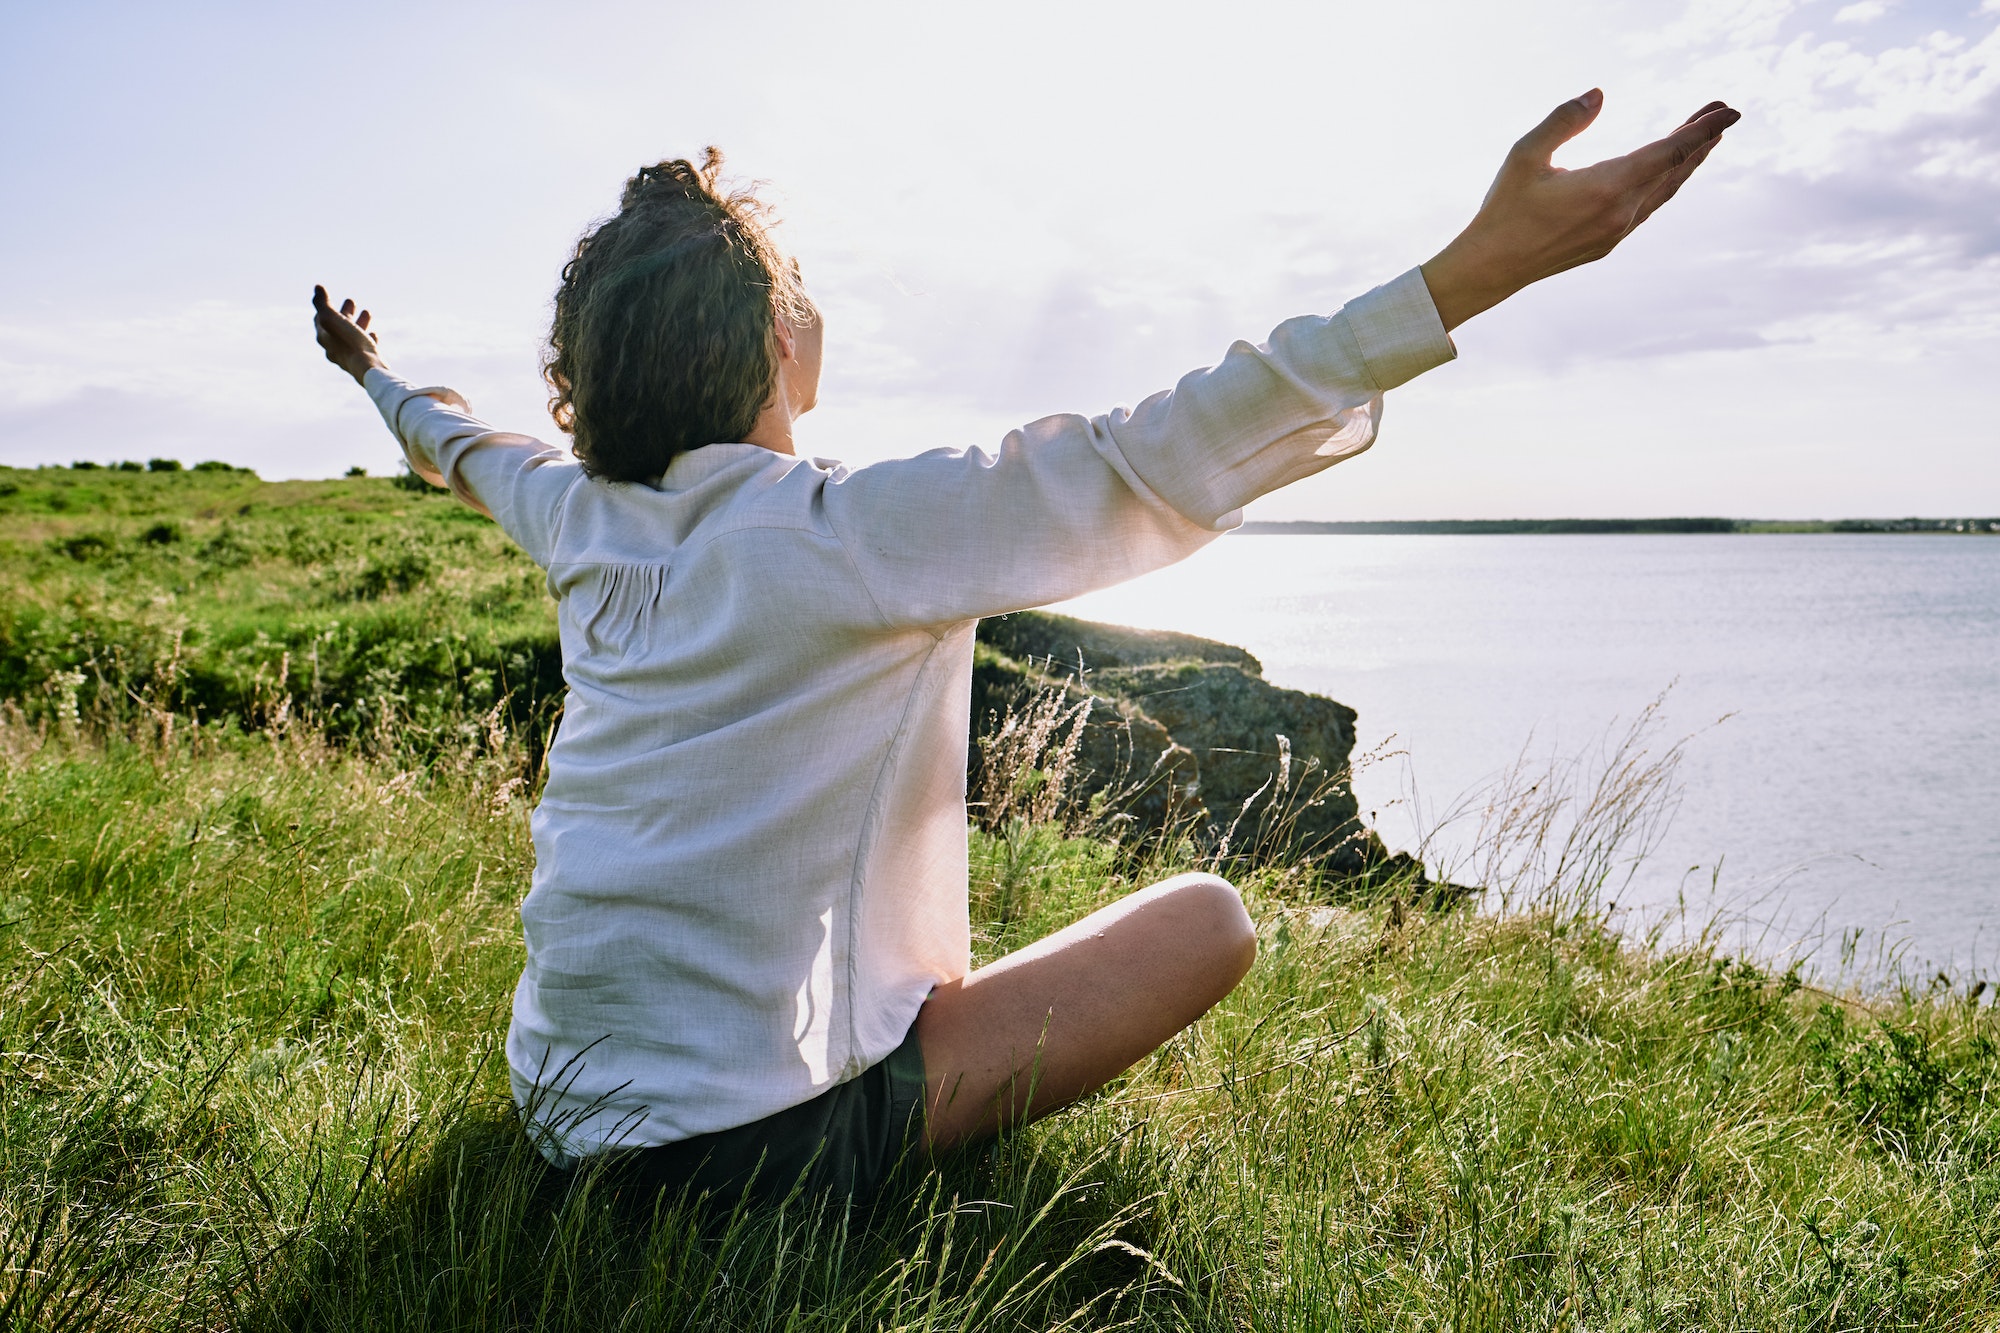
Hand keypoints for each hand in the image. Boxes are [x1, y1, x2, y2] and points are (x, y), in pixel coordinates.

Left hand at [312, 284, 388, 384]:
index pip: (320, 319)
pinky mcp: (363, 363)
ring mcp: (348, 357)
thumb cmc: (351, 343)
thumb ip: (323, 303)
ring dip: (358, 322)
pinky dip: (366, 337)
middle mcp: (333, 348)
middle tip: (351, 300)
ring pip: (351, 336)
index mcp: (324, 338)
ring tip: (367, 312)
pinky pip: (363, 348)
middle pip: (336, 327)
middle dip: (343, 313)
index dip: (324, 307)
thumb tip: (317, 287)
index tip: (329, 298)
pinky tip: (374, 334)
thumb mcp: (333, 319)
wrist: (368, 369)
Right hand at [1420, 90, 1740, 331]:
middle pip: (1674, 170)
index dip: (1702, 129)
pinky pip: (1647, 208)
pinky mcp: (1606, 243)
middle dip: (1701, 140)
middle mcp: (1621, 213)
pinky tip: (1665, 177)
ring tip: (1704, 142)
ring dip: (1686, 164)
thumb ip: (1565, 119)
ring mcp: (1616, 232)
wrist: (1491, 267)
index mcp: (1607, 186)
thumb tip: (1600, 95)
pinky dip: (1664, 185)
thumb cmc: (1504, 208)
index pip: (1669, 151)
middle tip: (1723, 113)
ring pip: (1664, 192)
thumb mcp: (1527, 154)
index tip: (1730, 110)